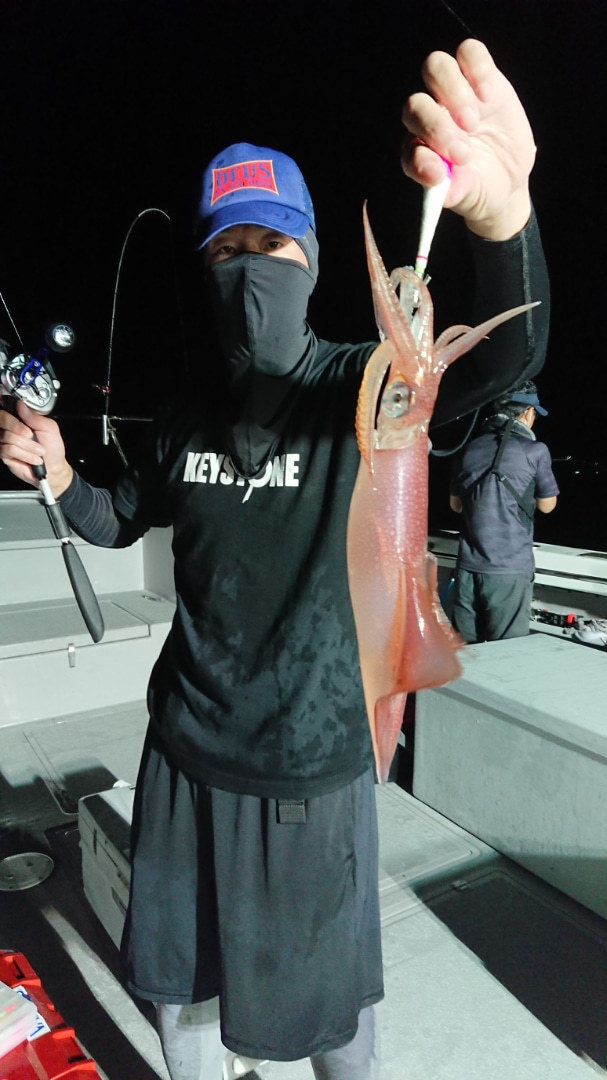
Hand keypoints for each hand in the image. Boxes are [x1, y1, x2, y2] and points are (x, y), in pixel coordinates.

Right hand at [0, 396, 72, 495]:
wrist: (53, 468)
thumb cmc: (52, 447)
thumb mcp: (49, 428)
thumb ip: (35, 417)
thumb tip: (21, 405)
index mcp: (21, 417)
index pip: (6, 405)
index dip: (5, 403)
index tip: (13, 410)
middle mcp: (10, 427)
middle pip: (2, 418)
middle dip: (17, 427)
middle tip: (30, 435)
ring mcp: (5, 440)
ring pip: (7, 436)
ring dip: (27, 445)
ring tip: (38, 450)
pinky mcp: (4, 453)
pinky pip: (8, 449)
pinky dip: (25, 454)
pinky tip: (32, 458)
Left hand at [402, 39, 534, 239]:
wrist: (508, 177)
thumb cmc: (480, 187)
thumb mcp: (468, 196)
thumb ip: (452, 190)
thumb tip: (436, 176)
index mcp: (420, 150)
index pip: (408, 147)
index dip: (420, 159)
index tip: (439, 174)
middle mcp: (430, 117)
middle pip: (415, 102)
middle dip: (436, 126)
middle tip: (463, 152)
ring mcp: (453, 93)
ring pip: (435, 66)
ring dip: (452, 92)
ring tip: (473, 123)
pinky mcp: (480, 77)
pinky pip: (469, 51)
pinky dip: (477, 69)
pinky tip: (488, 96)